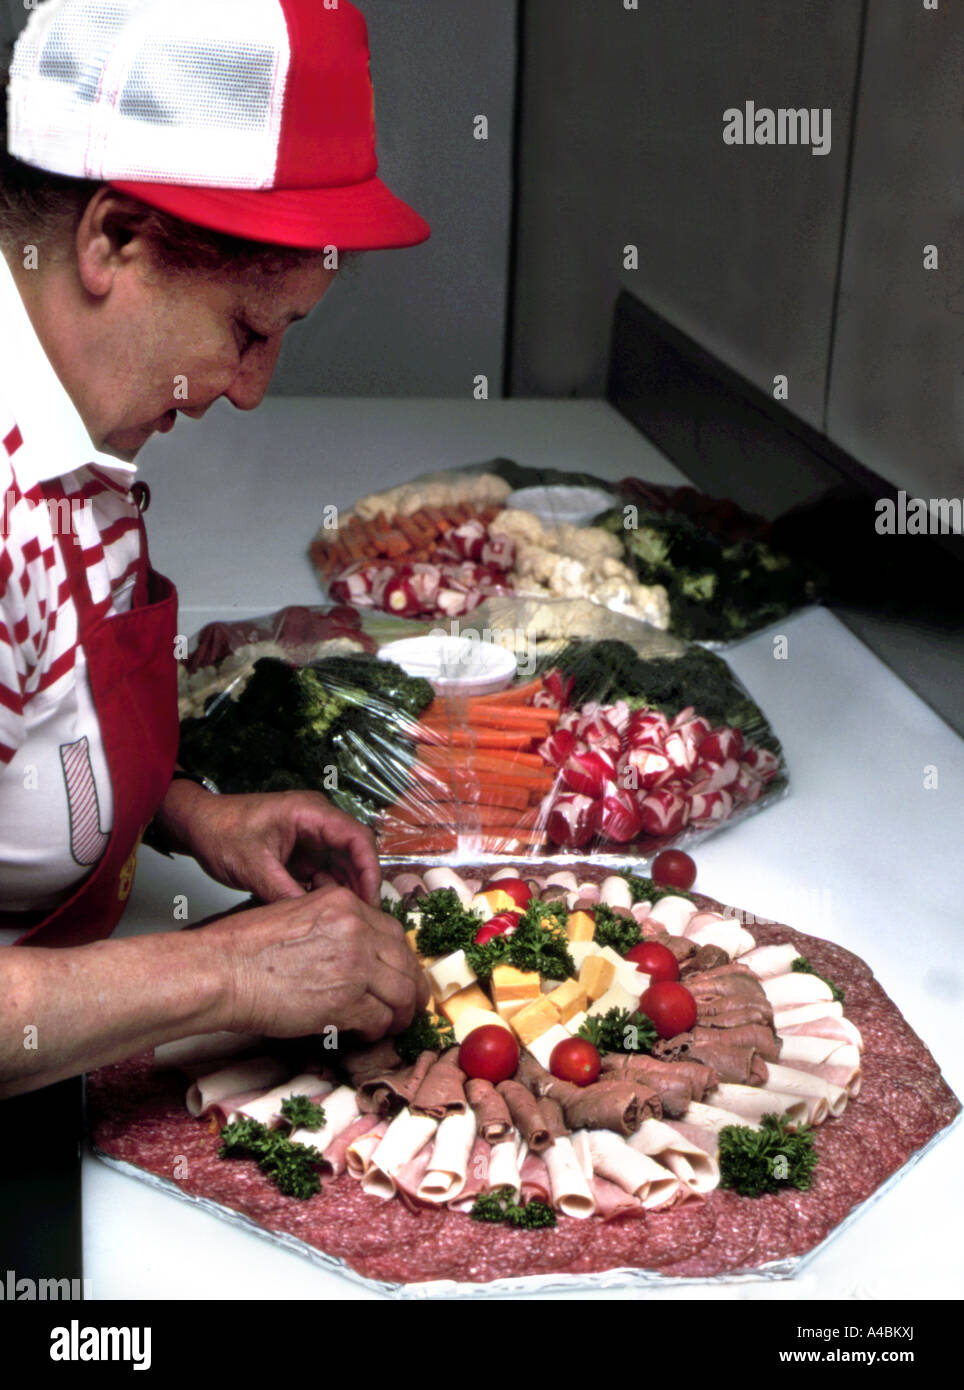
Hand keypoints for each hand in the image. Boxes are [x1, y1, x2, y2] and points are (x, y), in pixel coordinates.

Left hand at [157, 784, 380, 905]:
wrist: (198, 826)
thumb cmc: (221, 831)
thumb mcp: (253, 866)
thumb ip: (284, 893)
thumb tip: (311, 920)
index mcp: (311, 812)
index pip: (357, 837)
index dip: (369, 868)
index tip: (370, 899)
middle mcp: (317, 822)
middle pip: (355, 853)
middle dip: (360, 885)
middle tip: (363, 918)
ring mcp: (311, 839)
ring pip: (342, 866)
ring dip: (344, 891)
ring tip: (343, 920)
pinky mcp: (302, 854)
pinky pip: (325, 873)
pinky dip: (326, 893)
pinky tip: (320, 913)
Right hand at [204, 884, 429, 1040]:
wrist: (221, 971)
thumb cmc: (242, 947)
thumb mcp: (294, 913)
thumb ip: (330, 925)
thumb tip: (350, 950)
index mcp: (344, 904)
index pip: (393, 931)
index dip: (401, 958)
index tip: (401, 974)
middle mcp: (356, 929)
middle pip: (405, 961)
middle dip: (411, 987)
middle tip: (408, 1005)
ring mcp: (355, 964)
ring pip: (402, 992)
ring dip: (400, 1013)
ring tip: (391, 1025)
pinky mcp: (347, 1001)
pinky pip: (380, 1018)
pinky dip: (377, 1030)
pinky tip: (365, 1033)